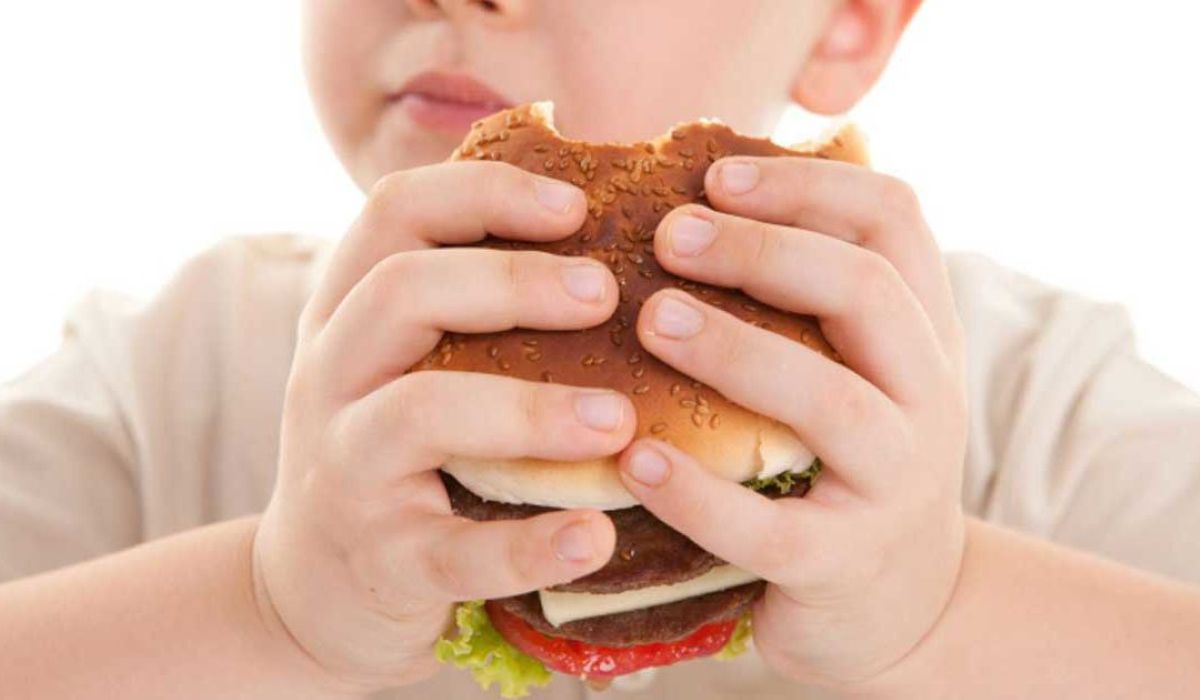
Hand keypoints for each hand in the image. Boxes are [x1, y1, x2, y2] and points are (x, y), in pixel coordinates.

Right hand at [253, 162, 636, 692]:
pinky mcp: (383, 561)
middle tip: (606, 294)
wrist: (317, 588)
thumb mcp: (403, 359)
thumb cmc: (395, 448)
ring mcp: (348, 470)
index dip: (486, 192)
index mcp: (347, 311)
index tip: (578, 205)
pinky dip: (529, 545)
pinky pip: (456, 552)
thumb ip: (464, 299)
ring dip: (530, 410)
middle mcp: (330, 377)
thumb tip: (598, 216)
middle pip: (401, 291)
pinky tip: (595, 535)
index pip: (396, 212)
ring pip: (421, 413)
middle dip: (513, 282)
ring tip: (618, 420)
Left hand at [617, 156, 967, 686]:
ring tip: (651, 320)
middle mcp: (927, 398)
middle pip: (865, 291)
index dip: (808, 184)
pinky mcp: (842, 566)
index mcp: (923, 331)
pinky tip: (635, 461)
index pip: (894, 221)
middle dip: (762, 251)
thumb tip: (704, 188)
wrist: (902, 604)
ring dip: (734, 350)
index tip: (714, 177)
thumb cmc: (847, 463)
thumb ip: (811, 294)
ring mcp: (894, 485)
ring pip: (829, 400)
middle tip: (668, 236)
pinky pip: (770, 528)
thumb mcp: (860, 369)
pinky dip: (699, 493)